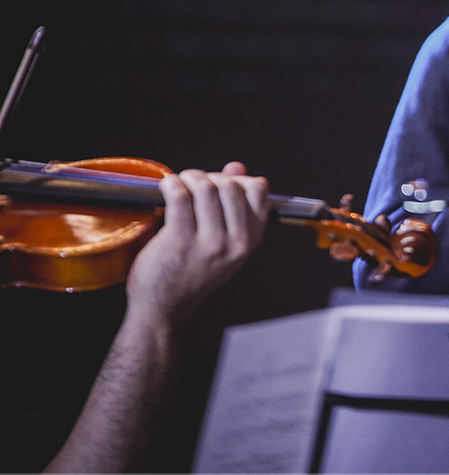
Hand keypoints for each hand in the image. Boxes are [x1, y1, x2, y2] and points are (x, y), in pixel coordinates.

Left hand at [125, 162, 269, 327]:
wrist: (164, 307)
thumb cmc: (191, 271)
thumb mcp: (224, 242)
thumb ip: (232, 204)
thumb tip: (237, 167)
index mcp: (251, 240)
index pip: (258, 190)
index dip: (235, 179)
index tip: (217, 185)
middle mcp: (236, 242)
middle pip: (230, 185)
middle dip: (208, 176)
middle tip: (191, 184)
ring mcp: (210, 243)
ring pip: (205, 187)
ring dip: (188, 178)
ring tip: (178, 184)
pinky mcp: (180, 242)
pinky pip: (179, 196)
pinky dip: (171, 184)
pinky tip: (165, 188)